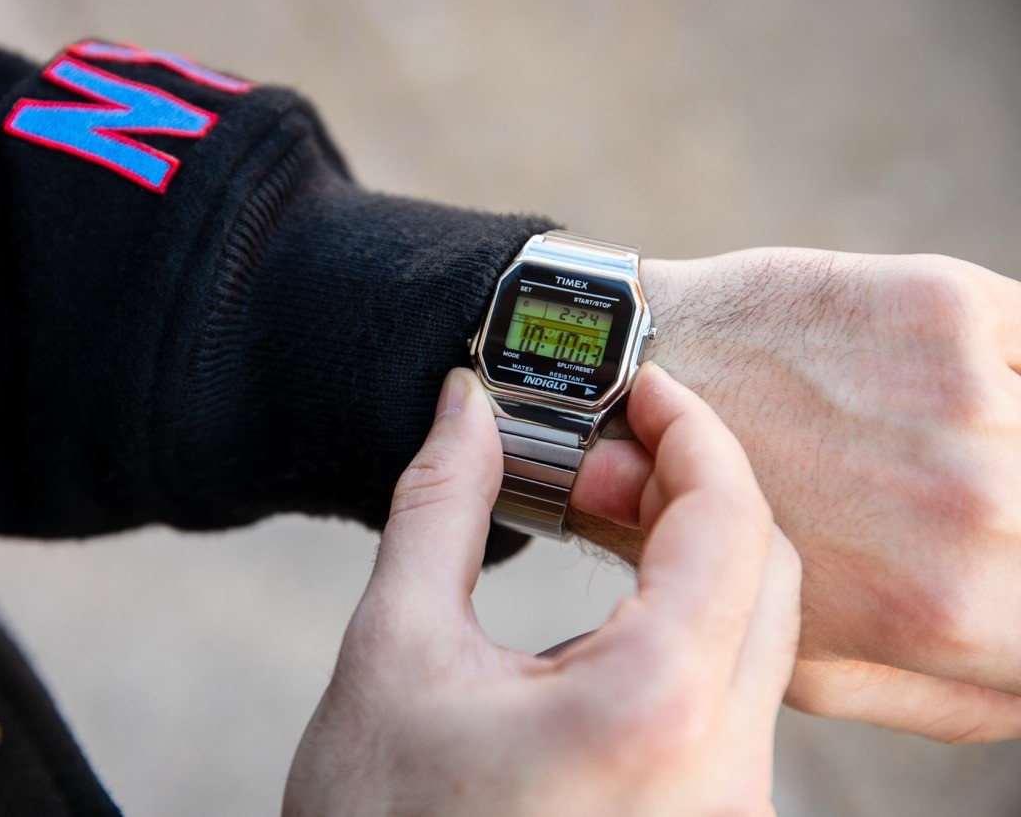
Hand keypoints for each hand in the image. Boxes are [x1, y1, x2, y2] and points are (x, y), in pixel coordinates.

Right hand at [283, 365, 800, 816]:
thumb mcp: (393, 652)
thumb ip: (441, 508)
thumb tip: (467, 409)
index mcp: (653, 713)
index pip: (732, 522)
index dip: (692, 431)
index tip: (642, 389)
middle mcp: (723, 772)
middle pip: (769, 573)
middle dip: (693, 487)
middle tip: (602, 453)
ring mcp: (728, 810)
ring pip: (761, 636)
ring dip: (691, 556)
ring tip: (594, 522)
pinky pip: (737, 694)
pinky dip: (689, 624)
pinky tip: (608, 609)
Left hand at [570, 249, 1020, 741]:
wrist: (617, 389)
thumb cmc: (704, 533)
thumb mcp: (809, 664)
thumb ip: (945, 695)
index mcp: (943, 610)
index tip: (995, 578)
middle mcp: (974, 506)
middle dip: (1007, 531)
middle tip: (934, 508)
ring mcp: (965, 397)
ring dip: (1006, 443)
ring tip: (916, 449)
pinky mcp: (945, 305)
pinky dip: (1001, 369)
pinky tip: (923, 381)